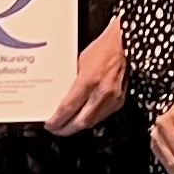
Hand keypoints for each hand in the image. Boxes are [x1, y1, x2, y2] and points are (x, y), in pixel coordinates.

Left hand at [46, 17, 126, 135]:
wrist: (124, 44)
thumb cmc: (102, 48)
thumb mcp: (80, 62)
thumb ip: (72, 80)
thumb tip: (61, 94)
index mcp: (88, 80)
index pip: (68, 108)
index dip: (57, 120)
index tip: (49, 124)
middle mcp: (102, 92)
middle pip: (80, 122)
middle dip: (66, 129)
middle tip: (56, 130)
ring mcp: (113, 98)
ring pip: (92, 122)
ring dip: (78, 127)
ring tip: (67, 127)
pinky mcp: (120, 100)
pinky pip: (103, 116)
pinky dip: (91, 120)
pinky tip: (83, 118)